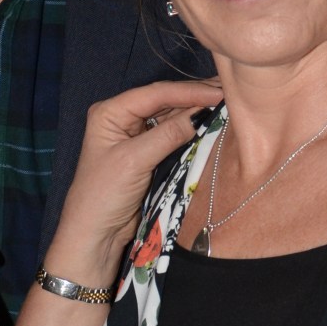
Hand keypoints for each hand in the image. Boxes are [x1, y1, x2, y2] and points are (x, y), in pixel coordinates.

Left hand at [47, 78, 219, 282]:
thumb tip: (200, 115)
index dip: (188, 91)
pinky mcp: (148, 154)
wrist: (96, 234)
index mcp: (111, 112)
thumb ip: (167, 135)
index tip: (218, 91)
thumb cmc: (103, 195)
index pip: (155, 94)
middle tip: (230, 90)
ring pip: (172, 117)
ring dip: (197, 111)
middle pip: (165, 101)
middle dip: (195, 97)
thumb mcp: (134, 161)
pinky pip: (174, 135)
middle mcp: (123, 119)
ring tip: (228, 101)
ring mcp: (137, 136)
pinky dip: (192, 129)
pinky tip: (212, 121)